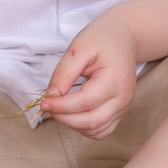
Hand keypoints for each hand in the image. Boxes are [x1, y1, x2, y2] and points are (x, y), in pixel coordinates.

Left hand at [39, 14, 138, 139]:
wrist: (124, 37)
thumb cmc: (102, 38)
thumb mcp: (78, 48)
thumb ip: (64, 73)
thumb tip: (52, 96)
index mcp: (114, 80)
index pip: (85, 102)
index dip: (61, 106)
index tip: (44, 102)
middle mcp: (122, 98)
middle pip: (92, 122)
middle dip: (65, 119)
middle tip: (49, 106)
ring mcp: (123, 106)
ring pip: (96, 130)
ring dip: (73, 125)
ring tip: (59, 109)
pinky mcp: (120, 111)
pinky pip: (102, 130)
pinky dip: (85, 128)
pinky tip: (72, 114)